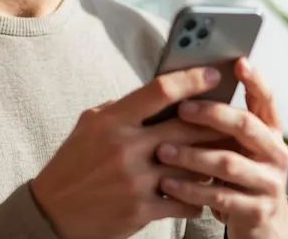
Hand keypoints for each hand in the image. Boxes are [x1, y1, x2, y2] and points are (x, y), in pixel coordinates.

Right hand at [30, 66, 225, 238]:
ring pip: (192, 165)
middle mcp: (126, 147)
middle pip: (186, 127)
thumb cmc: (74, 163)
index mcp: (112, 121)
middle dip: (214, 122)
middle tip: (233, 117)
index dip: (191, 79)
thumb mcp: (90, 124)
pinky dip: (198, 196)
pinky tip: (202, 191)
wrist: (54, 212)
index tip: (212, 75)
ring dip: (211, 160)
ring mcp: (135, 180)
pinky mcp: (141, 210)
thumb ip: (122, 108)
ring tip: (224, 153)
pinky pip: (185, 200)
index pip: (160, 91)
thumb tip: (158, 95)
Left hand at [155, 59, 287, 238]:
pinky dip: (190, 189)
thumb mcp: (236, 143)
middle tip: (182, 108)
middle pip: (246, 126)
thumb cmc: (236, 169)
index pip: (266, 99)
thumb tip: (185, 84)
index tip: (238, 62)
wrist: (258, 220)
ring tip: (162, 150)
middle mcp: (276, 152)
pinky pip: (219, 197)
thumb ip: (221, 120)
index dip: (254, 81)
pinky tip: (167, 183)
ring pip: (228, 163)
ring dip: (192, 156)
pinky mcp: (256, 210)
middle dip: (212, 114)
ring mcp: (269, 182)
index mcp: (270, 130)